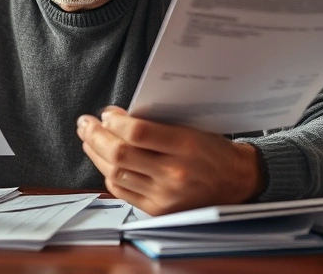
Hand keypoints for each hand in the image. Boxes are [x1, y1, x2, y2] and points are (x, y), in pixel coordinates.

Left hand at [76, 106, 263, 215]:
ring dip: (96, 154)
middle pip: (119, 153)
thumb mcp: (192, 127)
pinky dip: (109, 173)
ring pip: (115, 172)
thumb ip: (156, 124)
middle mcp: (174, 173)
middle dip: (95, 135)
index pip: (137, 133)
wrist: (237, 182)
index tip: (106, 113)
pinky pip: (122, 191)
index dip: (114, 121)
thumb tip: (116, 117)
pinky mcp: (158, 209)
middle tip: (85, 123)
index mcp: (185, 146)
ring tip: (89, 139)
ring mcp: (164, 195)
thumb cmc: (213, 150)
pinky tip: (104, 161)